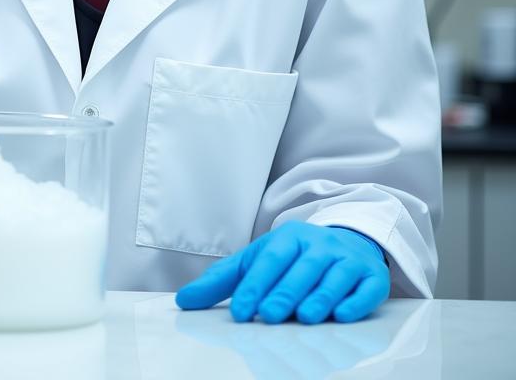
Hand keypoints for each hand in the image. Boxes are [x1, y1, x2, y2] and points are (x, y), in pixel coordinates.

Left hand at [175, 221, 389, 324]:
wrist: (348, 242)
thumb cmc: (294, 259)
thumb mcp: (257, 262)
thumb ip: (222, 282)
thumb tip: (183, 301)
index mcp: (287, 239)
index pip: (269, 261)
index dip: (255, 285)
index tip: (242, 311)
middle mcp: (318, 245)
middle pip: (300, 269)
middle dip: (284, 292)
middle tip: (270, 315)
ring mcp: (346, 259)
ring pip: (332, 278)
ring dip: (319, 297)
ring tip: (305, 317)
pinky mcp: (372, 276)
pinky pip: (366, 288)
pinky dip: (355, 302)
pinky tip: (343, 315)